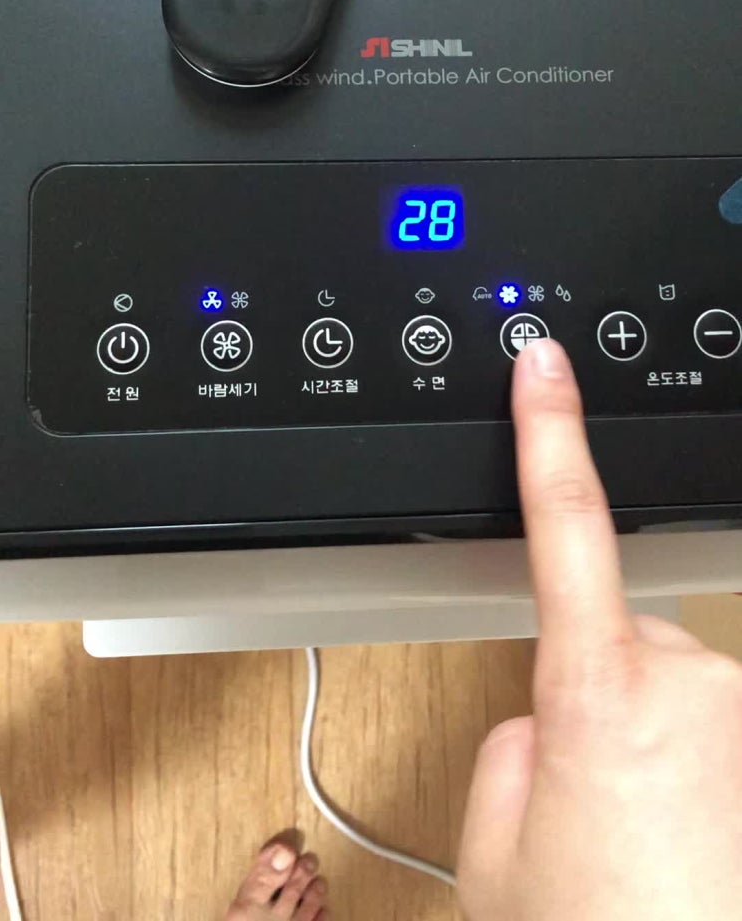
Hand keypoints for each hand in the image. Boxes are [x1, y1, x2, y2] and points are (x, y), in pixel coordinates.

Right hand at [457, 339, 741, 920]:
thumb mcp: (496, 843)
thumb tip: (548, 706)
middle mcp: (693, 686)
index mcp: (599, 691)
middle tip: (584, 801)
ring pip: (669, 689)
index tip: (545, 365)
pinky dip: (688, 772)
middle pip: (619, 638)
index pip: (568, 525)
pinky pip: (712, 732)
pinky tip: (680, 840)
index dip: (551, 433)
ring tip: (638, 838)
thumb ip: (514, 737)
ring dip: (644, 741)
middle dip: (593, 692)